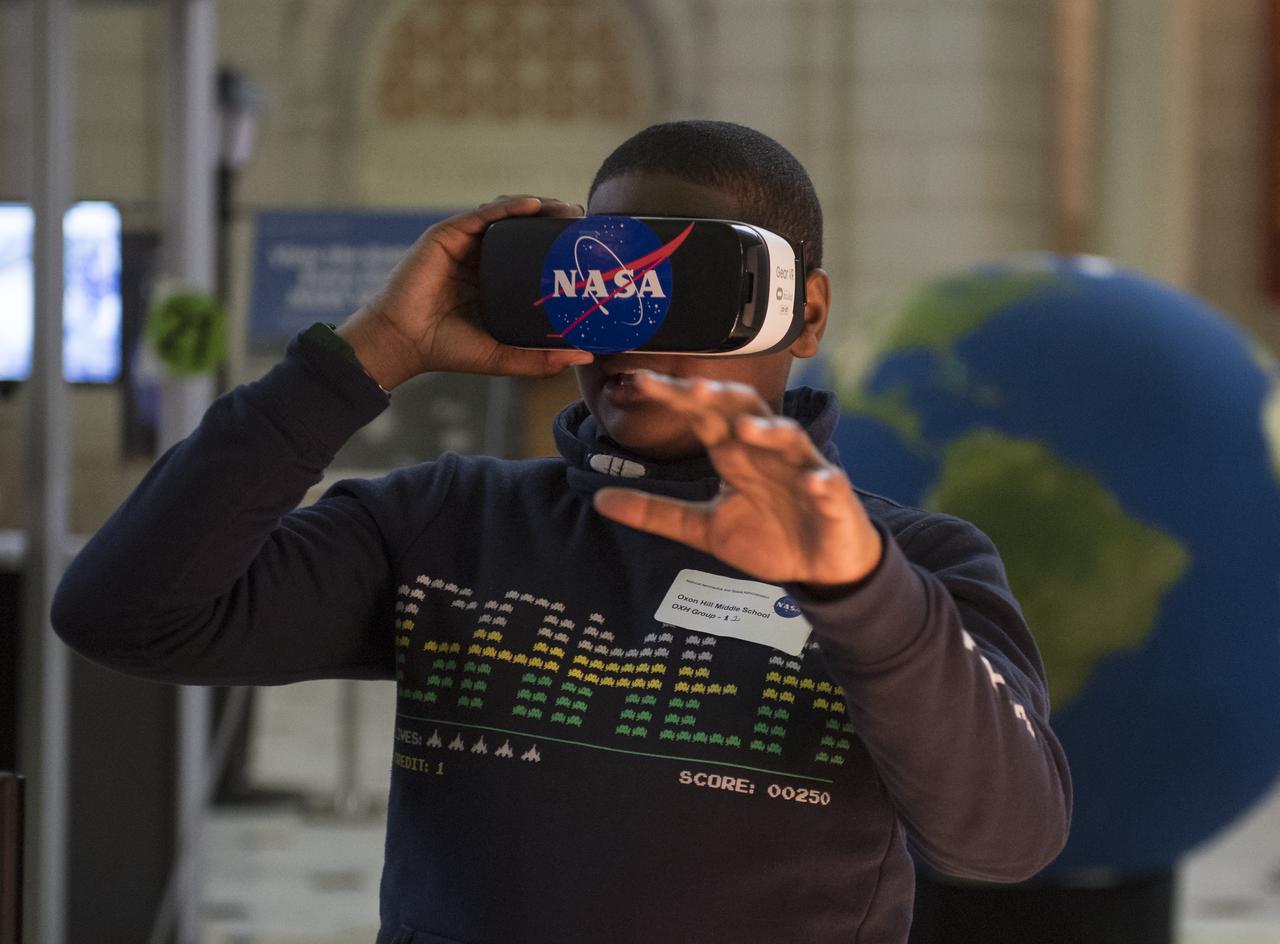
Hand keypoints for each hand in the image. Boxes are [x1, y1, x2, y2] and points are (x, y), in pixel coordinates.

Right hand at [336, 196, 592, 388]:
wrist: (404, 342)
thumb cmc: (448, 349)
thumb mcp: (504, 356)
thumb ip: (541, 358)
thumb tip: (587, 355)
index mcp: (494, 282)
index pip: (531, 255)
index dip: (557, 247)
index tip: (587, 244)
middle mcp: (480, 259)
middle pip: (523, 231)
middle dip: (553, 221)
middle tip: (582, 220)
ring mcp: (464, 245)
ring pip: (506, 217)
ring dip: (538, 208)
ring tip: (566, 209)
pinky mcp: (446, 236)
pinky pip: (482, 214)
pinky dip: (509, 207)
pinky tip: (534, 205)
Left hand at [592, 371, 882, 586]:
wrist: (821, 566)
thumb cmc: (767, 537)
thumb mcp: (703, 528)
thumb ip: (656, 512)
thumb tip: (598, 498)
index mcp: (734, 454)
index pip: (701, 414)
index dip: (673, 396)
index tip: (636, 382)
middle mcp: (767, 452)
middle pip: (744, 412)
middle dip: (719, 398)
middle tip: (691, 387)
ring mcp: (803, 471)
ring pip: (788, 440)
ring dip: (770, 432)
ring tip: (747, 430)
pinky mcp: (833, 499)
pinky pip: (830, 485)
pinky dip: (823, 482)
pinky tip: (815, 483)